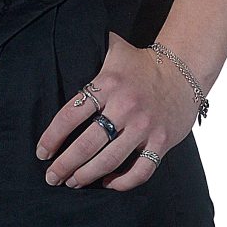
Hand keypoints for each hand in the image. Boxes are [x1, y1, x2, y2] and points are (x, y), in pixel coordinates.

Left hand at [35, 33, 204, 190]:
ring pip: (109, 161)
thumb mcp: (114, 49)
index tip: (42, 153)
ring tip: (73, 182)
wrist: (185, 69)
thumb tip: (61, 43)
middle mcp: (125, 107)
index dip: (51, 138)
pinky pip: (141, 170)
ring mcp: (145, 126)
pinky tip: (109, 183)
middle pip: (86, 144)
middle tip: (52, 176)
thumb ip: (89, 49)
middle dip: (64, 165)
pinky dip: (123, 182)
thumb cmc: (142, 63)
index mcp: (107, 85)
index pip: (70, 116)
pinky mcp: (162, 141)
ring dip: (87, 176)